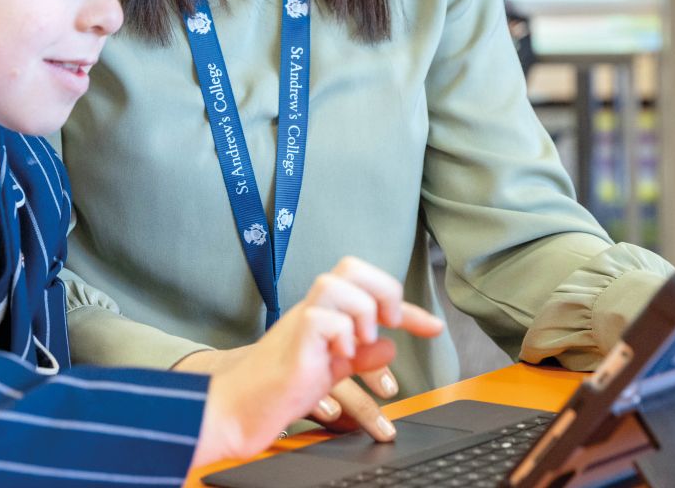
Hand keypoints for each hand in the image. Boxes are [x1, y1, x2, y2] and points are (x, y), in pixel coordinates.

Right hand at [190, 256, 442, 466]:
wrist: (239, 408)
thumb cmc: (281, 387)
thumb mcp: (334, 369)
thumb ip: (361, 355)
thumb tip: (388, 343)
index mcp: (326, 312)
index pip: (370, 292)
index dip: (408, 308)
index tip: (435, 327)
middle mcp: (314, 308)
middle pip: (351, 267)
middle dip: (383, 289)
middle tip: (390, 321)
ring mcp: (301, 320)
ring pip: (337, 283)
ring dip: (360, 312)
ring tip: (357, 345)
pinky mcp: (293, 339)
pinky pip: (323, 318)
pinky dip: (340, 335)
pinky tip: (338, 357)